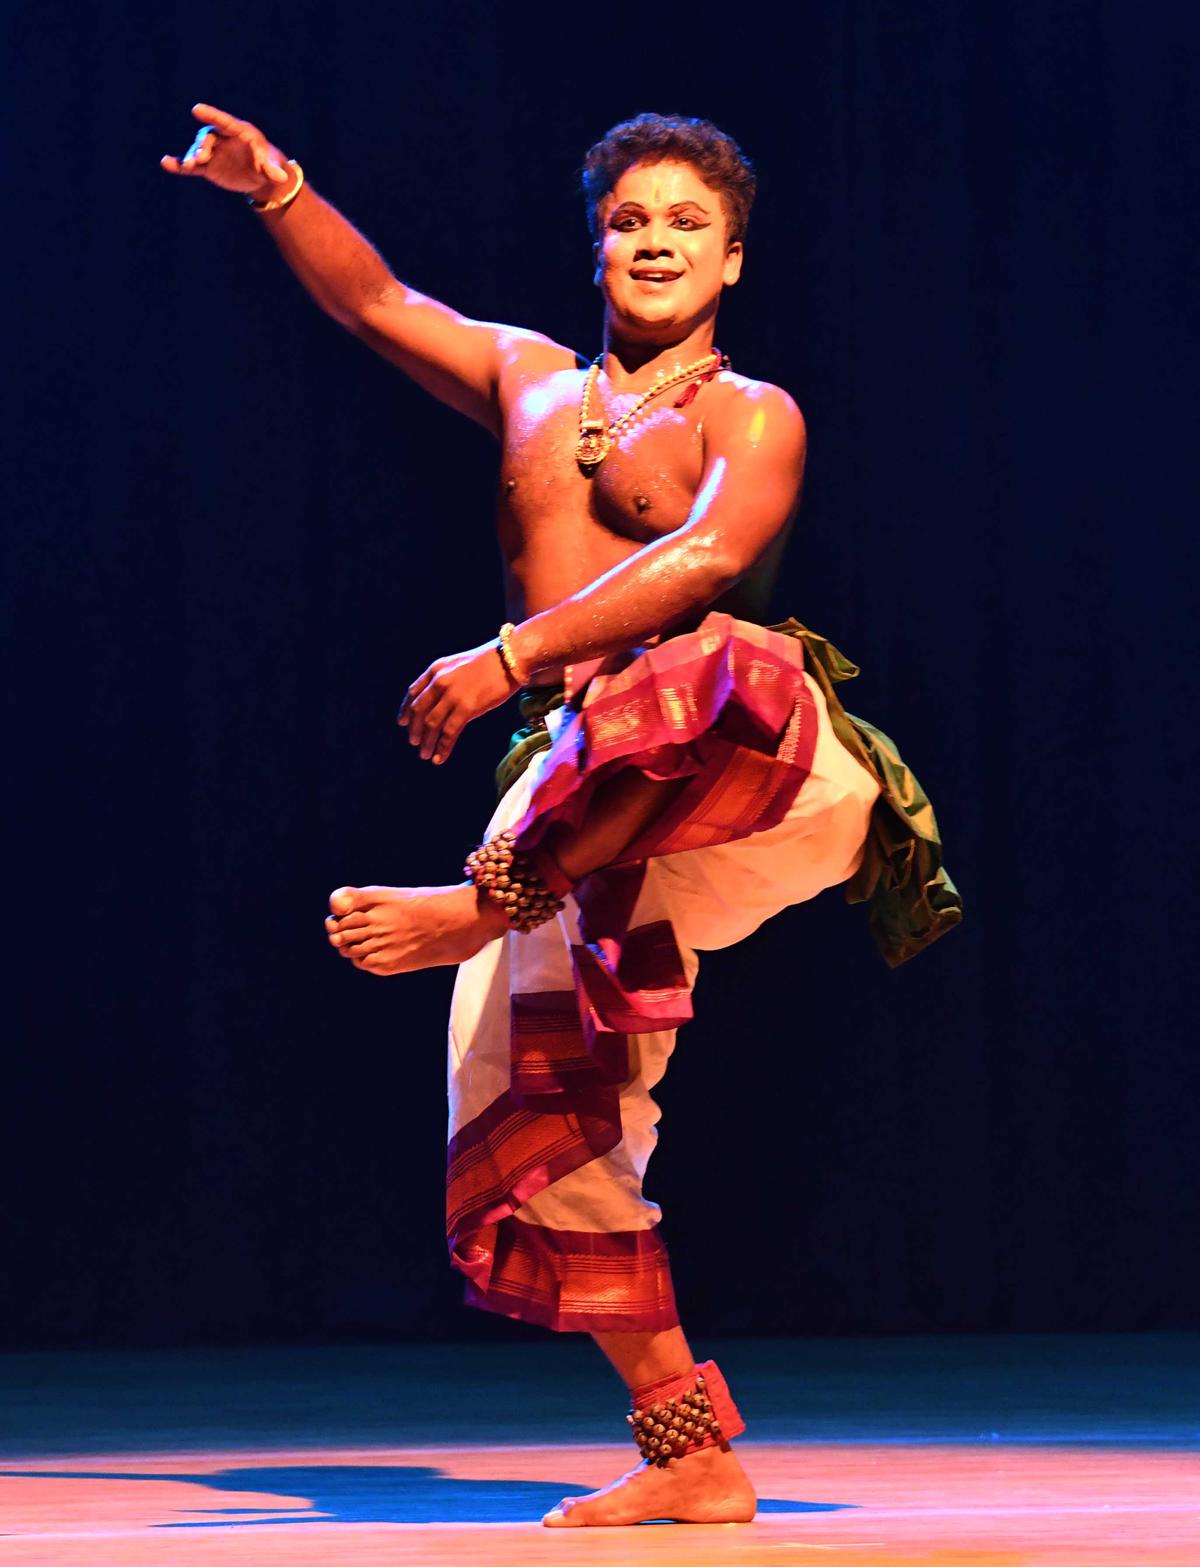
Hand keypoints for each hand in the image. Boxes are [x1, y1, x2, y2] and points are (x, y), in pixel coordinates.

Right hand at [160, 102, 289, 197]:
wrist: (260, 177)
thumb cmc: (269, 164)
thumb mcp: (273, 167)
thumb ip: (273, 170)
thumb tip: (282, 177)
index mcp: (239, 132)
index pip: (224, 122)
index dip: (211, 115)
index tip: (196, 109)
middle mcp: (223, 139)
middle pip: (208, 138)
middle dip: (202, 146)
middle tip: (199, 158)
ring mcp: (214, 153)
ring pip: (198, 152)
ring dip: (191, 157)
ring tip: (188, 165)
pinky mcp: (208, 167)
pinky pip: (191, 166)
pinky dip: (179, 166)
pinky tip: (166, 164)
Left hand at [398, 640, 516, 764]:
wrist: (510, 659)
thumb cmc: (489, 662)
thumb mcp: (458, 665)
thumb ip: (446, 679)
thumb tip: (440, 700)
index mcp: (435, 670)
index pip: (413, 693)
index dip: (405, 710)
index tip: (403, 722)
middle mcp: (440, 682)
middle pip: (418, 711)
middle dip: (414, 729)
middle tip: (414, 743)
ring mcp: (452, 696)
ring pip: (431, 724)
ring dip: (426, 742)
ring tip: (424, 755)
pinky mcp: (467, 708)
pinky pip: (449, 733)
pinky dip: (442, 748)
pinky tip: (439, 758)